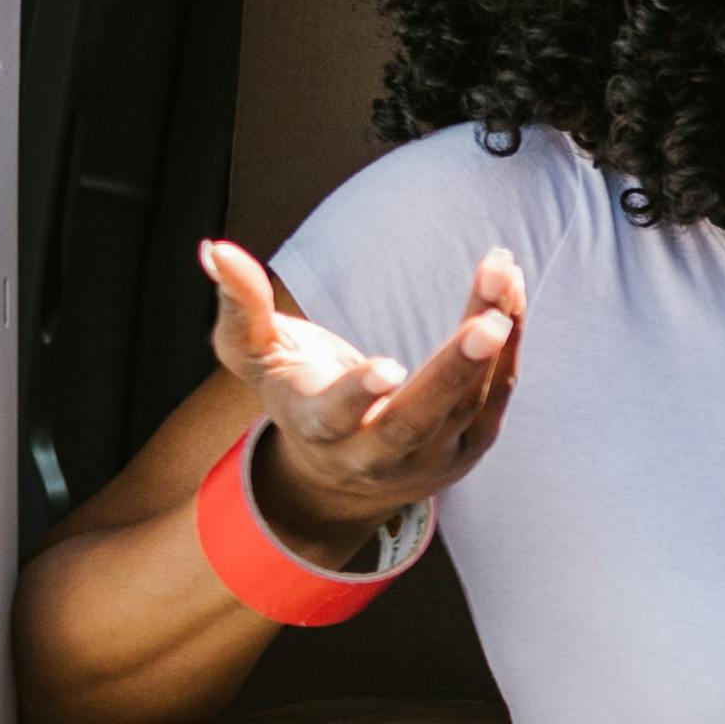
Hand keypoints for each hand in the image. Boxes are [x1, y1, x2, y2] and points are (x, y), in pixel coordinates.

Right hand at [196, 236, 524, 564]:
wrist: (341, 473)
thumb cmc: (295, 396)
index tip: (387, 366)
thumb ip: (239, 306)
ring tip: (500, 274)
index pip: (338, 418)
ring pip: (469, 400)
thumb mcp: (254, 356)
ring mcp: (432, 455)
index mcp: (319, 430)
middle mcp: (378, 454)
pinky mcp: (471, 443)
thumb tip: (214, 249)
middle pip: (420, 419)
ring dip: (492, 337)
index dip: (360, 394)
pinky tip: (508, 288)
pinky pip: (497, 392)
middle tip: (487, 323)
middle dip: (454, 370)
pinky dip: (510, 341)